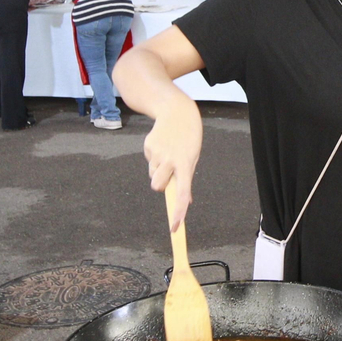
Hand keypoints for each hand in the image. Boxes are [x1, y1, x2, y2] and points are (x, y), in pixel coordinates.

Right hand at [144, 100, 203, 228]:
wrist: (177, 112)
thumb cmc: (188, 138)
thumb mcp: (193, 157)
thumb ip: (187, 178)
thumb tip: (186, 200)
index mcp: (185, 165)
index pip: (182, 194)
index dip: (178, 213)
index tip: (174, 228)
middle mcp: (170, 160)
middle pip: (157, 186)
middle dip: (160, 185)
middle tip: (168, 173)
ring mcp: (158, 153)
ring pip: (152, 174)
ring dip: (157, 170)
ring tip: (167, 154)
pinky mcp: (148, 146)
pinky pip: (149, 161)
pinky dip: (154, 157)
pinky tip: (162, 144)